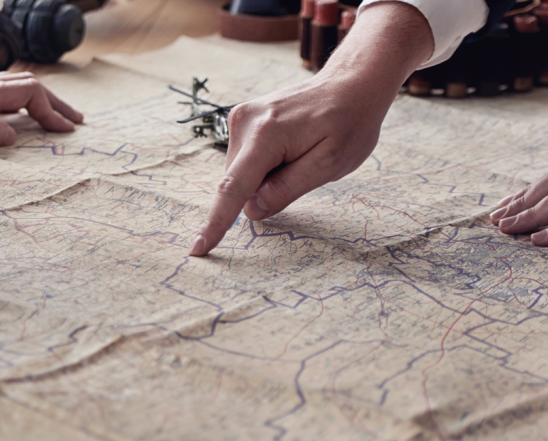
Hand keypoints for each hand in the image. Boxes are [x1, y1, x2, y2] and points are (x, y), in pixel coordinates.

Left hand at [0, 72, 83, 146]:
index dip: (50, 112)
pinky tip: (18, 113)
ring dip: (40, 101)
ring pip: (14, 88)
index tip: (64, 132)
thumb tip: (13, 137)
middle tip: (75, 121)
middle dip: (55, 104)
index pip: (28, 94)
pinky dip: (19, 103)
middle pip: (28, 87)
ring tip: (55, 116)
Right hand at [190, 3, 434, 256]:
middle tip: (305, 167)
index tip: (197, 249)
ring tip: (301, 152)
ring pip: (242, 174)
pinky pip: (246, 161)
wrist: (351, 84)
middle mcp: (244, 122)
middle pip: (239, 183)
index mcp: (265, 135)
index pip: (233, 189)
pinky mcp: (243, 119)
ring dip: (267, 177)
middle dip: (265, 191)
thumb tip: (251, 210)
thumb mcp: (330, 163)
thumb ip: (288, 188)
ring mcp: (241, 118)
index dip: (216, 223)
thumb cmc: (349, 123)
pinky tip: (291, 148)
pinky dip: (265, 166)